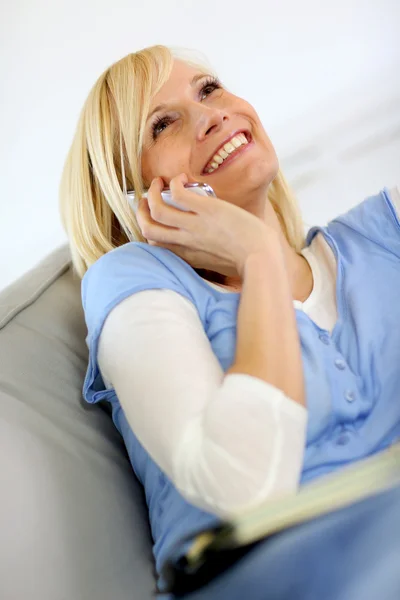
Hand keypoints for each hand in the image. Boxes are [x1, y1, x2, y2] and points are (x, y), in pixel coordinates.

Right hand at [136, 173, 280, 278]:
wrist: (261, 257)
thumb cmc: (247, 261)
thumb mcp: (218, 264)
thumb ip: (205, 256)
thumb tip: (207, 247)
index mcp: (186, 255)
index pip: (154, 243)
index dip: (148, 228)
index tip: (154, 217)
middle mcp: (185, 241)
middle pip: (147, 228)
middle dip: (141, 210)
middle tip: (147, 198)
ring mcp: (194, 225)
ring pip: (156, 209)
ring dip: (152, 192)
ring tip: (159, 182)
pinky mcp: (206, 210)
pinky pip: (178, 193)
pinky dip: (175, 183)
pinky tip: (182, 178)